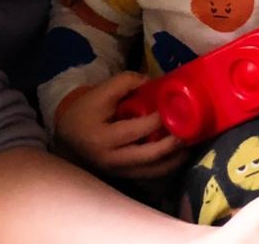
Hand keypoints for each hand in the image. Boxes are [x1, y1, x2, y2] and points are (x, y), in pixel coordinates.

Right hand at [52, 72, 185, 180]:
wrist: (67, 138)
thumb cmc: (85, 112)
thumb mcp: (100, 92)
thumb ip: (126, 82)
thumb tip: (154, 82)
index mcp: (102, 138)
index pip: (135, 130)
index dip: (157, 120)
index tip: (176, 108)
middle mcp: (111, 160)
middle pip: (148, 156)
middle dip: (172, 144)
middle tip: (190, 130)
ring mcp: (119, 172)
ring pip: (153, 171)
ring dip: (174, 159)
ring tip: (190, 143)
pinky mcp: (125, 176)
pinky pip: (150, 174)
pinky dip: (167, 165)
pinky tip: (179, 153)